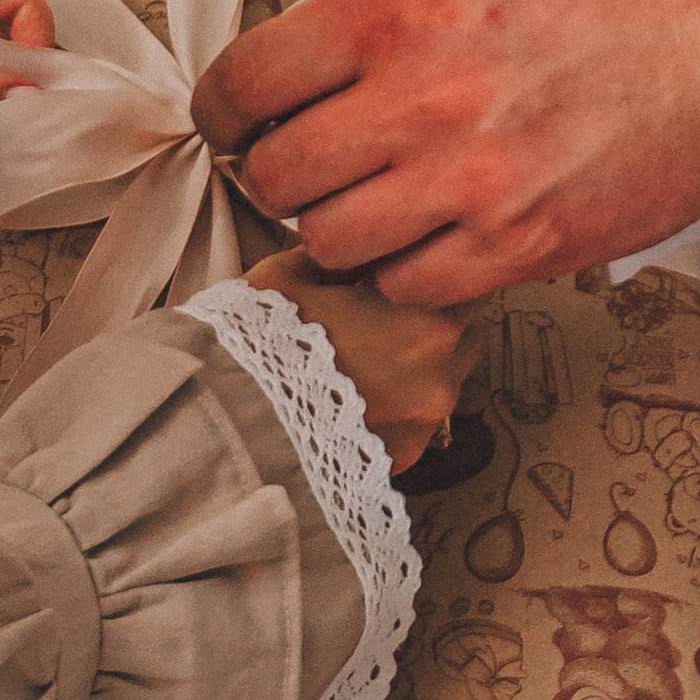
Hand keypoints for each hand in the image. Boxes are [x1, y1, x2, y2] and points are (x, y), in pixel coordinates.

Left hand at [193, 0, 699, 304]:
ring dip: (341, 227)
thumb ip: (382, 13)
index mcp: (401, 12)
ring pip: (332, 240)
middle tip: (308, 167)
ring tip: (379, 202)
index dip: (224, 112)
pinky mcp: (517, 248)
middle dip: (278, 174)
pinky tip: (438, 234)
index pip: (247, 81)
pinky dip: (407, 270)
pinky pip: (407, 286)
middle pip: (277, 174)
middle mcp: (423, 100)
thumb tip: (300, 69)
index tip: (232, 122)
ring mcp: (469, 184)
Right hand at [246, 250, 484, 472]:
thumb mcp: (293, 273)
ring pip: (446, 375)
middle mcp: (442, 375)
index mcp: (429, 321)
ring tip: (366, 355)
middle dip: (435, 312)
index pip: (467, 280)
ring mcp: (426, 423)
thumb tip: (368, 242)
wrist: (232, 427)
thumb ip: (347, 252)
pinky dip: (399, 403)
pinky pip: (418, 418)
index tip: (406, 266)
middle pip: (466, 328)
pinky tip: (357, 394)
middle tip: (385, 307)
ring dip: (421, 360)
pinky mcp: (406, 457)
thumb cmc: (259, 344)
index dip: (434, 268)